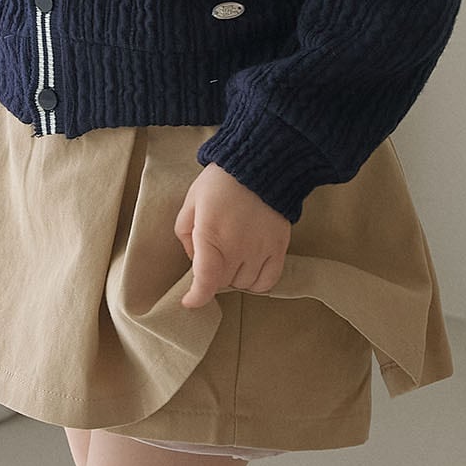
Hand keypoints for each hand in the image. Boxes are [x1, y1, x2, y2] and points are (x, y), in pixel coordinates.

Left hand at [174, 162, 291, 310]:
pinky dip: (257, 282)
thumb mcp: (192, 201)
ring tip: (232, 256)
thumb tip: (194, 259)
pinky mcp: (279, 248)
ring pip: (244, 284)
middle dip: (212, 275)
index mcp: (211, 234)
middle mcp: (237, 247)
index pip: (205, 281)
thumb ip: (186, 233)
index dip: (196, 297)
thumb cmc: (221, 181)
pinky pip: (268, 281)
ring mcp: (261, 249)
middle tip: (213, 255)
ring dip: (234, 277)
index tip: (189, 301)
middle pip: (222, 283)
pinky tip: (250, 269)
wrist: (261, 164)